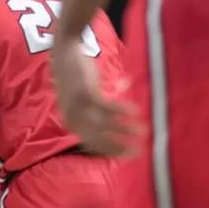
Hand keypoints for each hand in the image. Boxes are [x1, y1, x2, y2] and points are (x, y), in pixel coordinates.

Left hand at [51, 42, 139, 156]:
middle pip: (100, 139)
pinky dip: (123, 110)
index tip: (128, 155)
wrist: (65, 52)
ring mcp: (78, 107)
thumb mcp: (86, 96)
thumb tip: (124, 104)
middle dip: (121, 146)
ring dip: (126, 129)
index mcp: (72, 124)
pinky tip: (137, 111)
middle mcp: (73, 119)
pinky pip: (108, 107)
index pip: (93, 144)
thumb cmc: (77, 75)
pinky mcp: (86, 93)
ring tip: (144, 131)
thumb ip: (101, 106)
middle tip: (139, 151)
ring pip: (106, 125)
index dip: (112, 151)